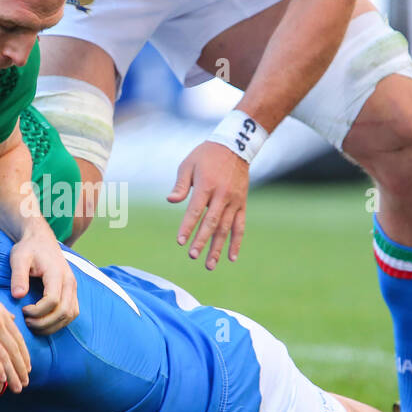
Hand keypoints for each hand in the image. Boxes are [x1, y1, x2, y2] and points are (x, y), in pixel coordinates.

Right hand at [0, 278, 30, 392]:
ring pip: (4, 356)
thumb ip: (1, 309)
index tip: (27, 368)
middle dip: (21, 369)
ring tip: (17, 387)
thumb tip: (11, 317)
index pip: (18, 339)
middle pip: (14, 350)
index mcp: (2, 315)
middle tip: (26, 383)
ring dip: (12, 374)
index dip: (24, 356)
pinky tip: (2, 380)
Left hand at [11, 225, 78, 333]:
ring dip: (53, 325)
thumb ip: (18, 276)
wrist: (41, 239)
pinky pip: (72, 313)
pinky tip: (43, 322)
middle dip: (44, 323)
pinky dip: (59, 322)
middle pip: (64, 312)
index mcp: (57, 273)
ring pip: (70, 315)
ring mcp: (73, 288)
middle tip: (27, 322)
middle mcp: (70, 282)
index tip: (22, 310)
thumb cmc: (29, 248)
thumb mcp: (18, 258)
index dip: (37, 311)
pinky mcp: (72, 292)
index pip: (53, 300)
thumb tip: (17, 296)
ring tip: (34, 325)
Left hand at [167, 141, 249, 269]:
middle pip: (211, 223)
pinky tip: (231, 257)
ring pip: (226, 229)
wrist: (236, 146)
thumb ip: (180, 185)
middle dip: (201, 241)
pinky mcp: (242, 204)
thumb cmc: (206, 155)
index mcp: (207, 185)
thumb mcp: (188, 164)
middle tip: (193, 256)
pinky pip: (240, 226)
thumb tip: (170, 201)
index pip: (195, 211)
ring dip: (218, 247)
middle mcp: (222, 195)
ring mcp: (234, 201)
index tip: (180, 241)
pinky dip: (236, 242)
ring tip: (209, 265)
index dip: (188, 227)